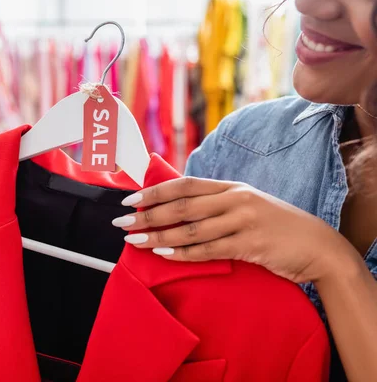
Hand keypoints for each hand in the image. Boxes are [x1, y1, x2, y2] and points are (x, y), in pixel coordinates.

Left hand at [113, 177, 355, 283]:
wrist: (318, 246)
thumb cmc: (275, 226)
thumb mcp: (247, 205)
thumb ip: (216, 204)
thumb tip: (174, 207)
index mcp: (231, 186)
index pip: (184, 184)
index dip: (154, 191)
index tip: (130, 199)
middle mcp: (235, 199)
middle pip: (181, 206)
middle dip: (147, 215)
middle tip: (122, 223)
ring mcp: (243, 221)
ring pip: (190, 230)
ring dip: (158, 236)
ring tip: (135, 242)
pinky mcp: (250, 244)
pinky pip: (208, 250)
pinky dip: (183, 253)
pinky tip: (164, 254)